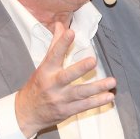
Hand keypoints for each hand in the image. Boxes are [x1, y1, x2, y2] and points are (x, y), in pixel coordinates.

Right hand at [14, 22, 116, 137]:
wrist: (27, 113)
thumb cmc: (37, 85)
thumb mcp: (43, 65)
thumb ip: (55, 45)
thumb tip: (60, 25)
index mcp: (46, 71)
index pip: (54, 54)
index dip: (62, 43)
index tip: (71, 32)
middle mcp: (52, 85)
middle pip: (66, 76)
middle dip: (80, 69)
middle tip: (93, 61)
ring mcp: (60, 99)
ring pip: (80, 93)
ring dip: (97, 87)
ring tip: (112, 81)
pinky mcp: (66, 111)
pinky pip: (84, 106)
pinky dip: (97, 102)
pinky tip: (109, 96)